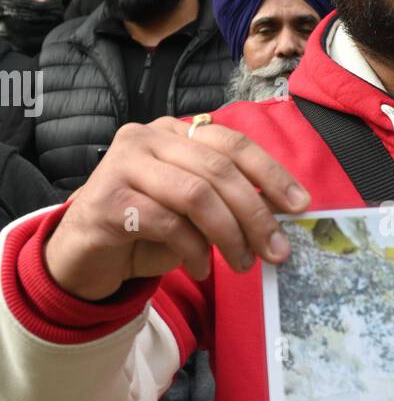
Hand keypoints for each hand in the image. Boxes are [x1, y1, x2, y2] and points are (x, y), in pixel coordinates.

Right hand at [43, 117, 310, 301]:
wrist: (87, 255)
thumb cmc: (148, 229)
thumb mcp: (197, 211)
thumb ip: (231, 201)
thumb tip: (284, 213)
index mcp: (175, 131)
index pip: (233, 143)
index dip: (272, 173)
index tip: (300, 206)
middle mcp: (147, 137)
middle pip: (219, 169)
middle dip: (256, 214)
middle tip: (277, 252)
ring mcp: (123, 164)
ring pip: (196, 194)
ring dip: (229, 235)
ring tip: (242, 264)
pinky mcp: (107, 199)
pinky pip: (166, 222)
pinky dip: (193, 251)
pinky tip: (201, 269)